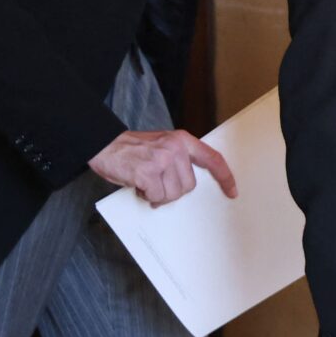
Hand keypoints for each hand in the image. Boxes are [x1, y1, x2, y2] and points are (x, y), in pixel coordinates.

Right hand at [90, 129, 236, 206]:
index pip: (213, 159)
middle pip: (189, 186)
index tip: (232, 191)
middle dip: (172, 190)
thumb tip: (188, 186)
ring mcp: (162, 159)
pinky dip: (146, 195)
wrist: (103, 144)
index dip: (225, 177)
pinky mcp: (148, 172)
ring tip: (145, 181)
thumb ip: (179, 161)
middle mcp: (175, 148)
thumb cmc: (132, 149)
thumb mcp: (162, 146)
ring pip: (172, 194)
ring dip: (158, 194)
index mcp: (182, 140)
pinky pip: (156, 196)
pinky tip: (138, 184)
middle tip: (155, 182)